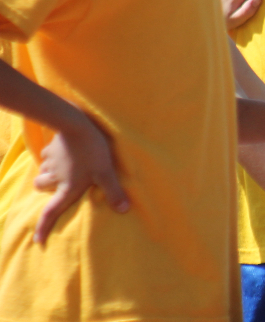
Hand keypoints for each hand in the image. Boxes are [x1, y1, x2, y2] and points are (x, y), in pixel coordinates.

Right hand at [33, 121, 128, 244]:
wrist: (76, 125)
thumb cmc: (93, 151)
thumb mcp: (105, 172)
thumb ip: (113, 191)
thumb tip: (124, 210)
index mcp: (67, 187)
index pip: (51, 212)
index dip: (43, 227)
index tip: (38, 240)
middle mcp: (54, 177)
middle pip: (40, 187)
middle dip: (45, 188)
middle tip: (56, 186)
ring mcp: (50, 162)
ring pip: (42, 171)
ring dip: (49, 172)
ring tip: (62, 169)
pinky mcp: (50, 148)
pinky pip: (46, 155)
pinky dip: (52, 157)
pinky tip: (63, 152)